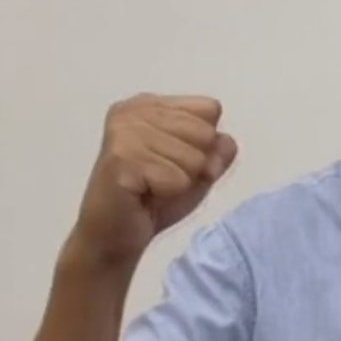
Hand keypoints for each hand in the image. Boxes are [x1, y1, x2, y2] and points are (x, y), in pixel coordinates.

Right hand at [67, 93, 237, 264]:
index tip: (175, 162)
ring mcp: (125, 132)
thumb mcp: (196, 170)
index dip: (205, 144)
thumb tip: (226, 141)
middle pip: (205, 132)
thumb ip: (218, 151)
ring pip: (194, 158)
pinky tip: (143, 194)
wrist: (114, 236)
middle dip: (193, 165)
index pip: (210, 108)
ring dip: (180, 182)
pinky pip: (177, 179)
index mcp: (150, 104)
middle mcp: (134, 110)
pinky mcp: (122, 159)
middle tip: (162, 179)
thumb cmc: (153, 200)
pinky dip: (168, 194)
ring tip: (151, 186)